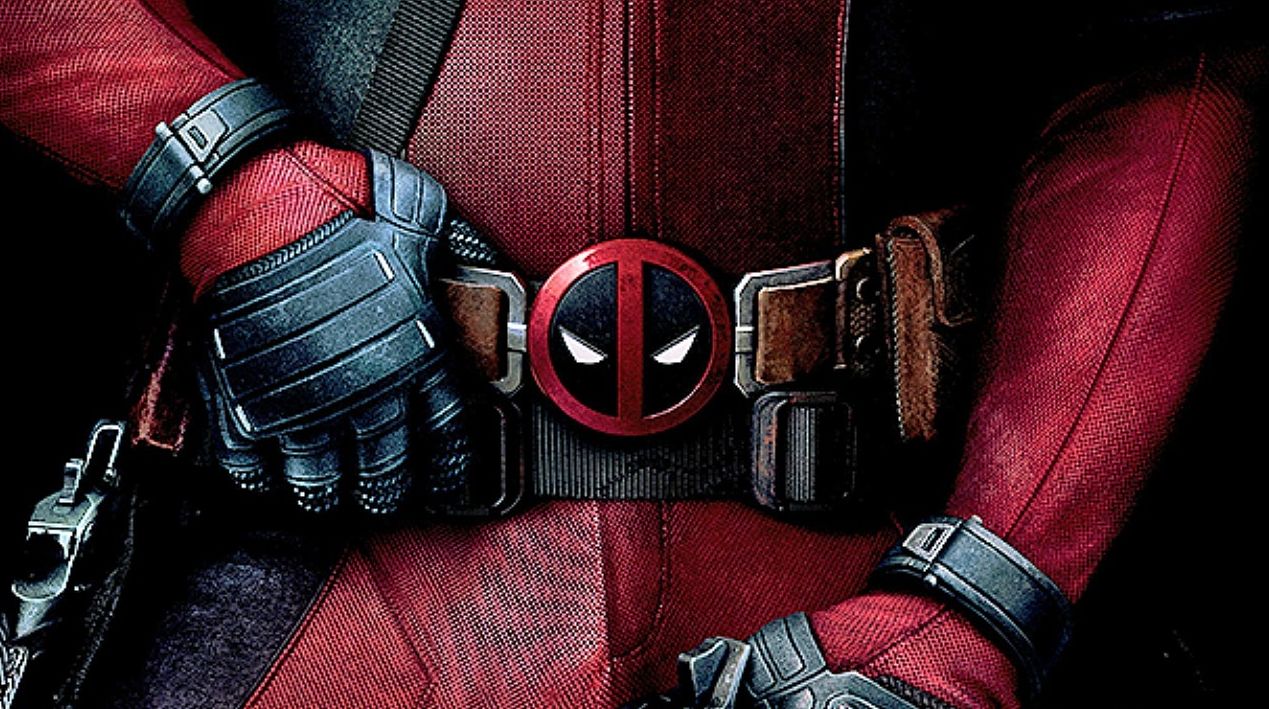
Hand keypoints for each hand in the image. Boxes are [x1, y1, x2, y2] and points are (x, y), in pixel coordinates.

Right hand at [191, 148, 472, 513]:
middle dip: (385, 489)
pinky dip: (256, 477)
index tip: (445, 480)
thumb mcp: (417, 220)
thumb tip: (469, 253)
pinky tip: (265, 479)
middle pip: (383, 468)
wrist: (254, 203)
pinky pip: (249, 462)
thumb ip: (442, 250)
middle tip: (383, 497)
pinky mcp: (242, 400)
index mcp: (416, 354)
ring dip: (324, 492)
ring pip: (318, 477)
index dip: (447, 464)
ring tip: (326, 497)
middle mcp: (365, 391)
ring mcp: (302, 402)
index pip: (445, 432)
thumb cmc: (337, 204)